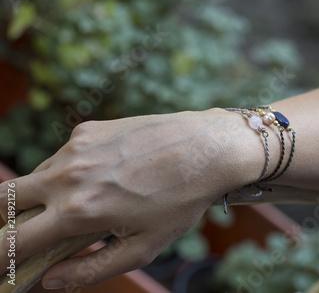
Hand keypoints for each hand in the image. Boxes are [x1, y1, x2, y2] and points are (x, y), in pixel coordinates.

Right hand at [0, 109, 257, 288]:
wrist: (208, 148)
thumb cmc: (180, 201)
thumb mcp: (142, 248)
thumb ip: (90, 269)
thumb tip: (49, 281)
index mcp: (79, 210)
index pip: (14, 240)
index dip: (0, 258)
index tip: (1, 264)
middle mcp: (69, 174)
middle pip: (4, 199)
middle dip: (4, 220)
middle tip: (22, 233)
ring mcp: (76, 146)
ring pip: (37, 176)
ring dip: (42, 195)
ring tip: (82, 204)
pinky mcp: (88, 129)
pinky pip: (63, 156)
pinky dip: (68, 172)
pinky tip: (103, 176)